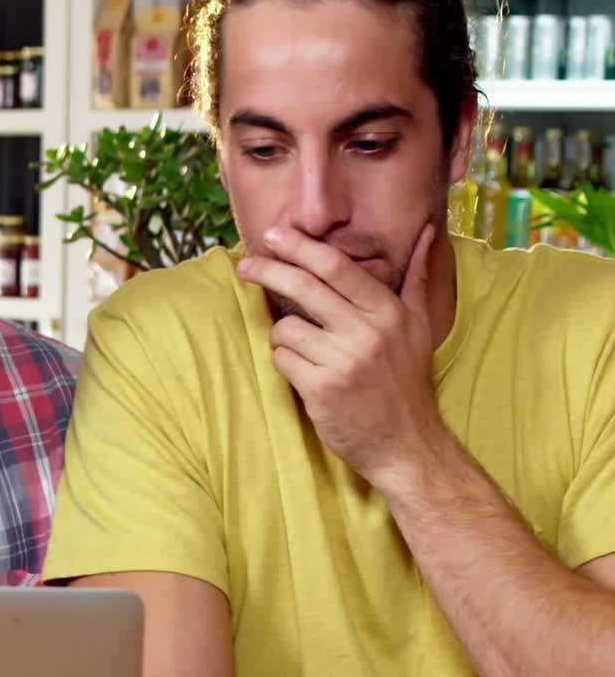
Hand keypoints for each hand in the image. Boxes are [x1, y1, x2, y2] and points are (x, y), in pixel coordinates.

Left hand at [237, 225, 442, 488]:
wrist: (407, 445)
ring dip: (282, 335)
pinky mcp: (322, 390)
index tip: (274, 234)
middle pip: (304, 286)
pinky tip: (304, 372)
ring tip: (300, 349)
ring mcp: (344, 362)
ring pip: (285, 327)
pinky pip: (282, 359)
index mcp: (388, 312)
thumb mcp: (421, 327)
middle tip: (246, 266)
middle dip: (268, 270)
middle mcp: (367, 332)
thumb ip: (418, 278)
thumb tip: (429, 231)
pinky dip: (285, 362)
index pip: (335, 266)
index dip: (299, 246)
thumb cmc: (407, 383)